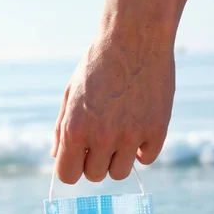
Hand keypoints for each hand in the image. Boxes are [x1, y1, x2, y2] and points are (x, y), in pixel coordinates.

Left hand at [52, 35, 174, 183]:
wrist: (135, 37)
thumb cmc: (98, 64)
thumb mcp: (71, 93)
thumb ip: (61, 128)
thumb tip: (57, 156)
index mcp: (75, 129)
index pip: (68, 176)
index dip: (73, 168)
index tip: (80, 157)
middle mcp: (102, 137)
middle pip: (95, 176)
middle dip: (96, 160)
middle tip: (102, 136)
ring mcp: (131, 136)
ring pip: (120, 172)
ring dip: (119, 158)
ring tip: (121, 132)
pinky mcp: (157, 131)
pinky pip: (147, 158)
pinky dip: (143, 148)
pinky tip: (140, 126)